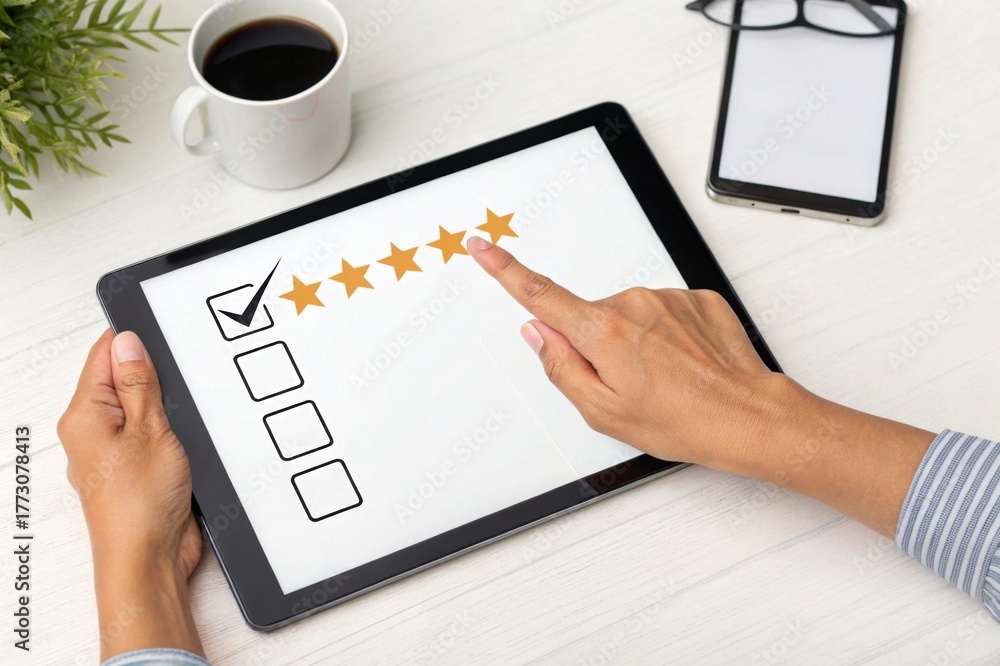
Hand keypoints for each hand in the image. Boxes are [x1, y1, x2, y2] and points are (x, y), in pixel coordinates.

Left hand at [58, 329, 203, 659]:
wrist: (151, 559)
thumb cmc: (139, 506)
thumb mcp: (150, 429)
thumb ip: (139, 383)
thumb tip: (129, 342)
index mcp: (84, 414)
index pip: (104, 355)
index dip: (134, 340)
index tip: (162, 333)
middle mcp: (94, 431)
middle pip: (124, 379)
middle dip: (156, 376)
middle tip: (177, 386)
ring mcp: (116, 451)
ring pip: (144, 407)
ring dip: (167, 408)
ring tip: (180, 421)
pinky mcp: (139, 468)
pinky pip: (156, 434)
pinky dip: (174, 431)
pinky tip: (186, 438)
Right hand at [467, 237, 934, 537]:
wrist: (748, 416)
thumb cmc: (682, 422)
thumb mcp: (603, 412)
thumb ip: (560, 367)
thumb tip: (539, 334)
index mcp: (603, 332)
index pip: (539, 294)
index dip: (504, 270)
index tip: (483, 249)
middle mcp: (633, 304)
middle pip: (592, 318)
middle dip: (598, 346)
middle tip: (627, 384)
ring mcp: (668, 298)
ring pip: (630, 317)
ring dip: (635, 343)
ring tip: (664, 379)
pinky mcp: (697, 298)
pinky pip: (664, 313)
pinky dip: (666, 336)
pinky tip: (684, 365)